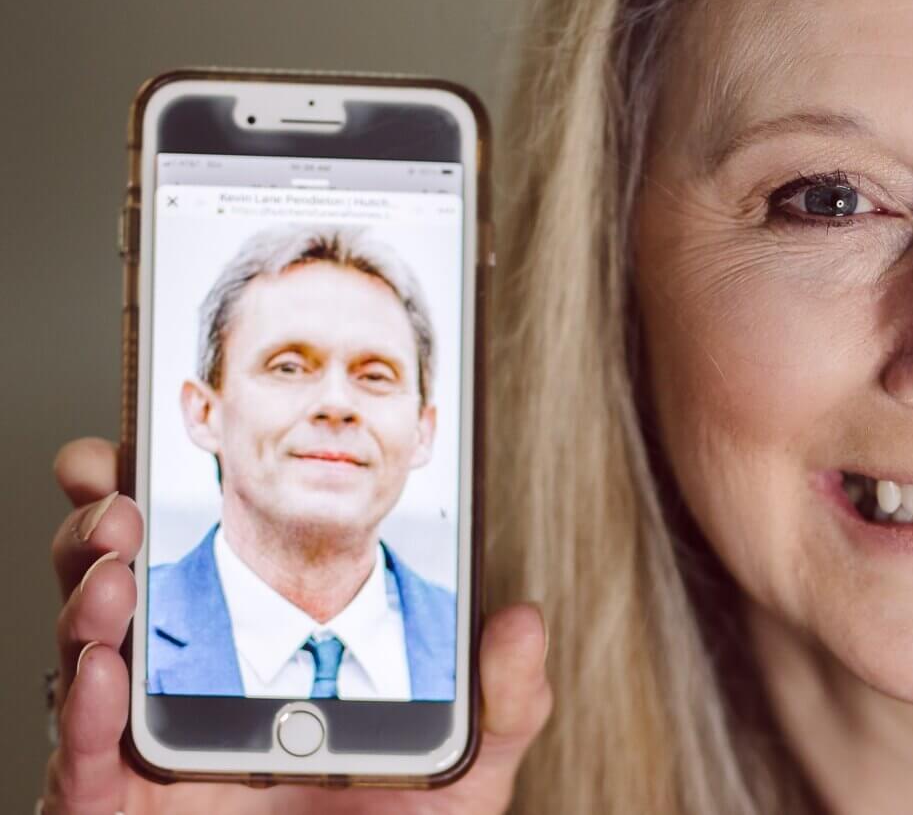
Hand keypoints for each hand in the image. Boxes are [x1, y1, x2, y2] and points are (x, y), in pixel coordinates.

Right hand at [42, 437, 551, 814]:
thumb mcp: (460, 769)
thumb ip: (497, 701)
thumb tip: (522, 624)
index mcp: (263, 655)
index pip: (207, 559)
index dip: (170, 498)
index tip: (163, 442)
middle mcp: (191, 693)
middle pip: (124, 587)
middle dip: (106, 525)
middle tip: (117, 492)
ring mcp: (149, 751)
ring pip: (88, 657)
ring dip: (91, 598)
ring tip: (116, 568)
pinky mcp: (115, 812)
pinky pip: (82, 764)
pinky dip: (84, 716)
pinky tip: (104, 671)